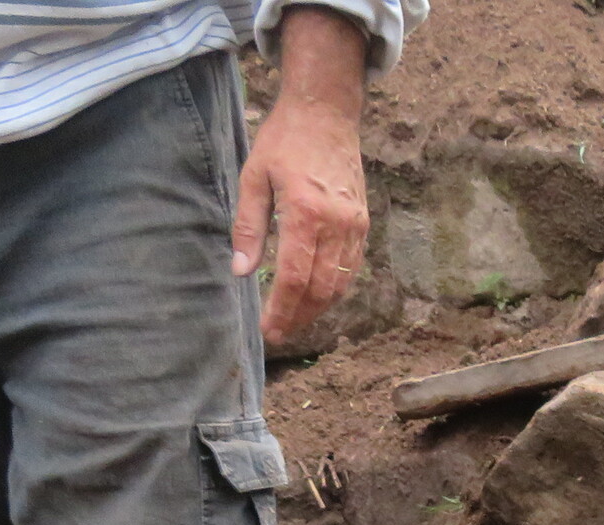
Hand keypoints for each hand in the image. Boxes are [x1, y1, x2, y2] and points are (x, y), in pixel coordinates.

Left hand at [231, 11, 368, 347]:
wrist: (325, 113)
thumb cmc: (283, 141)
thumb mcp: (253, 177)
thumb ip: (248, 226)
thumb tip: (240, 271)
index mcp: (305, 212)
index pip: (294, 277)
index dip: (281, 309)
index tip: (269, 328)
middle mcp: (335, 223)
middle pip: (320, 288)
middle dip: (299, 316)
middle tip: (279, 332)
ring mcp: (354, 225)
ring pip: (340, 283)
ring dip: (318, 308)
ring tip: (295, 320)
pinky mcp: (362, 223)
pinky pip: (351, 267)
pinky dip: (335, 288)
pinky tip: (316, 296)